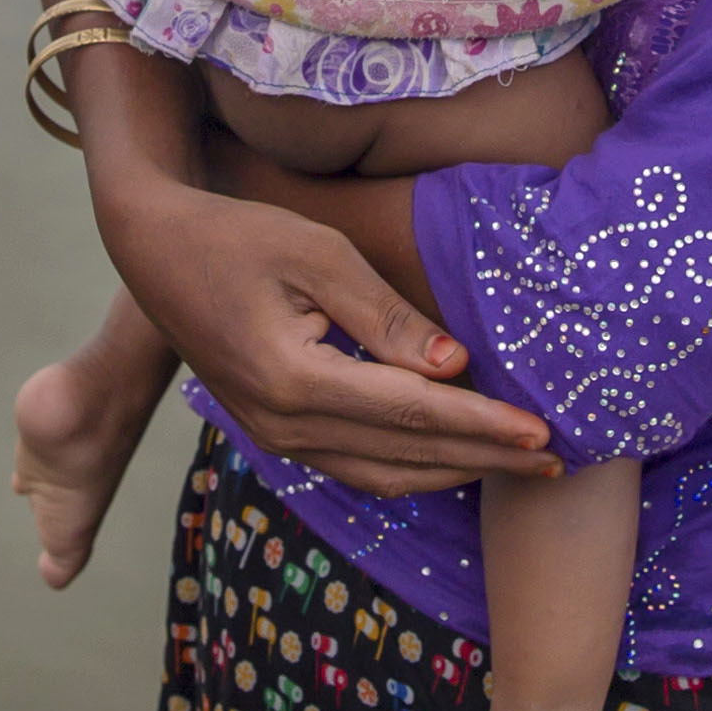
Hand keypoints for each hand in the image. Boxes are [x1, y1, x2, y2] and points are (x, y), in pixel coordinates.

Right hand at [90, 170, 559, 498]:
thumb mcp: (320, 255)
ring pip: (383, 475)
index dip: (484, 425)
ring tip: (517, 466)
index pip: (413, 411)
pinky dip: (411, 469)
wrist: (155, 251)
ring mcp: (274, 437)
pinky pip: (355, 468)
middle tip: (556, 462)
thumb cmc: (240, 235)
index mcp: (296, 379)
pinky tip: (453, 457)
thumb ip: (388, 317)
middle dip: (486, 460)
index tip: (543, 434)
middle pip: (406, 455)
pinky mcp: (274, 433)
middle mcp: (284, 425)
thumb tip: (455, 367)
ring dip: (453, 471)